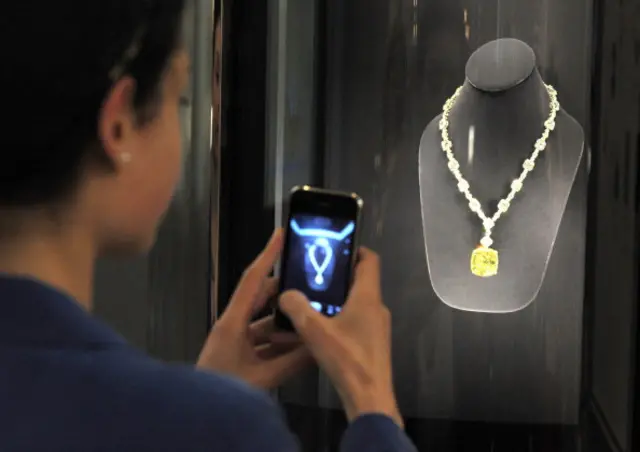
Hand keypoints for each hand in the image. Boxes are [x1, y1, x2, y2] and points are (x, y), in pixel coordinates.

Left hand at [197, 229, 310, 389]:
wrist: (196, 417)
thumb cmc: (224, 390)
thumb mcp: (263, 378)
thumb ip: (293, 362)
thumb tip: (320, 345)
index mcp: (232, 323)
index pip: (252, 280)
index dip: (267, 256)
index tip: (280, 234)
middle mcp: (232, 325)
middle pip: (262, 298)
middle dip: (286, 290)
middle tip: (312, 280)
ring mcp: (234, 340)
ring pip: (265, 321)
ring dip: (286, 320)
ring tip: (312, 314)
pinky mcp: (237, 353)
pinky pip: (262, 339)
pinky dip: (280, 340)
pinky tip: (300, 345)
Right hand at [277, 248, 402, 427]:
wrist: (370, 398)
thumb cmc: (347, 359)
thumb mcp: (314, 331)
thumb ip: (297, 308)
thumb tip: (286, 294)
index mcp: (368, 297)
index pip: (369, 260)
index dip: (355, 249)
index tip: (334, 247)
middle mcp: (377, 308)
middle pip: (361, 280)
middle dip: (338, 275)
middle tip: (313, 275)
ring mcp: (377, 327)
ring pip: (358, 302)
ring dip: (337, 298)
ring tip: (311, 300)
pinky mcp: (373, 343)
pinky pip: (357, 320)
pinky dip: (341, 317)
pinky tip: (320, 328)